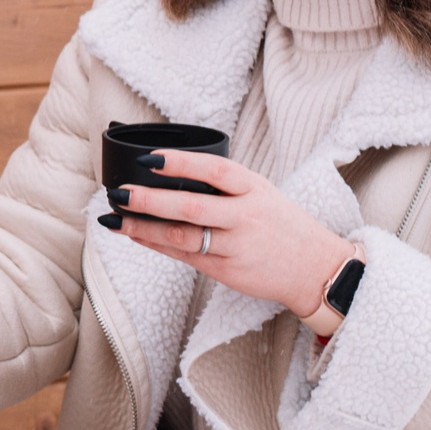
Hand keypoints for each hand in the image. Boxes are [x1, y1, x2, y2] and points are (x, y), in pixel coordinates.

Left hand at [107, 150, 355, 319]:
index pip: (215, 170)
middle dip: (150, 200)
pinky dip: (156, 244)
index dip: (181, 163)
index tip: (150, 158)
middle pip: (191, 207)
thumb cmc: (282, 224)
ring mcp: (235, 246)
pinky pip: (184, 255)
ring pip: (182, 236)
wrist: (315, 269)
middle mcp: (245, 216)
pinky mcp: (226, 271)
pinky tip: (135, 234)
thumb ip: (224, 185)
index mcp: (254, 188)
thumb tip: (172, 172)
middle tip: (120, 192)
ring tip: (115, 217)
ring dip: (143, 227)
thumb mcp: (261, 193)